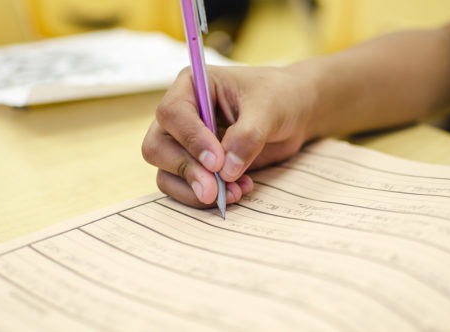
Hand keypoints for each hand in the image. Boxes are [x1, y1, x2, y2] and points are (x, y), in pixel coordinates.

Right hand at [142, 65, 318, 207]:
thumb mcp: (269, 109)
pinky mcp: (196, 167)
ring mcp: (184, 143)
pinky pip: (184, 188)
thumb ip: (248, 136)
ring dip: (195, 190)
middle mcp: (181, 115)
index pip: (173, 113)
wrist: (292, 114)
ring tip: (234, 192)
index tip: (216, 162)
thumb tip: (225, 170)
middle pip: (157, 147)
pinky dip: (205, 197)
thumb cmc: (278, 97)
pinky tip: (237, 191)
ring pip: (166, 173)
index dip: (191, 140)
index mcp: (192, 86)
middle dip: (187, 171)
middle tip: (215, 191)